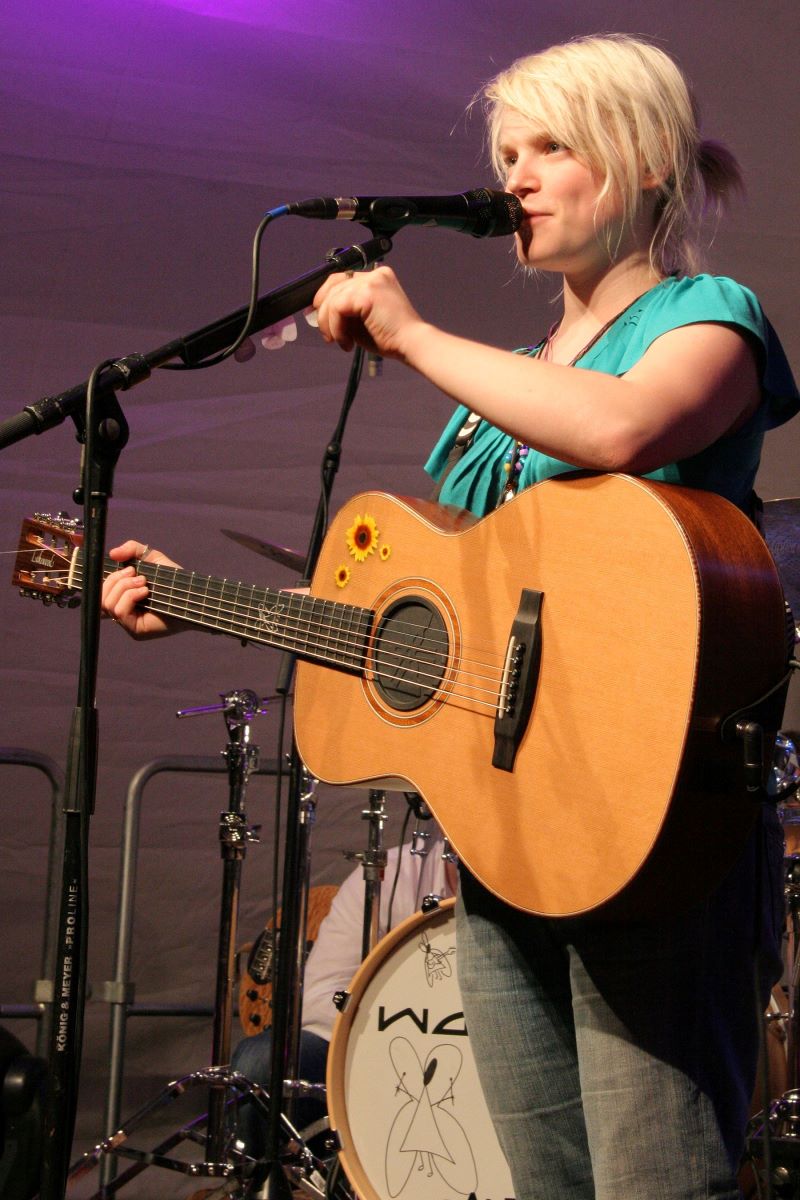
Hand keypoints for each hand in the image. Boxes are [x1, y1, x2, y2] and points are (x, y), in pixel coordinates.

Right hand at [102, 541, 182, 639]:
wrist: (193, 594)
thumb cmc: (175, 580)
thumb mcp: (152, 558)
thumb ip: (132, 550)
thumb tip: (112, 553)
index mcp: (123, 596)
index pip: (101, 590)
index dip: (108, 577)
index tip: (128, 568)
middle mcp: (123, 610)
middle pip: (101, 596)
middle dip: (117, 580)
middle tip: (137, 574)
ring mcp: (128, 623)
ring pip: (107, 603)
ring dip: (124, 587)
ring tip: (144, 583)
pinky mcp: (136, 630)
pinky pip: (120, 612)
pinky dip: (129, 597)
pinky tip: (145, 591)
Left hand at [313, 265, 428, 359]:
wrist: (411, 343)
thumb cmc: (392, 336)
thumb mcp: (363, 318)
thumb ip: (346, 310)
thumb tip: (320, 312)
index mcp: (376, 277)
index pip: (342, 278)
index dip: (325, 296)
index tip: (319, 316)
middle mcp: (373, 274)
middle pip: (333, 284)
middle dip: (323, 311)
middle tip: (327, 334)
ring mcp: (370, 281)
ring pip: (333, 298)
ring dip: (330, 325)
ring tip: (342, 342)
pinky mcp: (367, 293)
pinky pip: (337, 307)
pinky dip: (336, 328)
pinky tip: (348, 342)